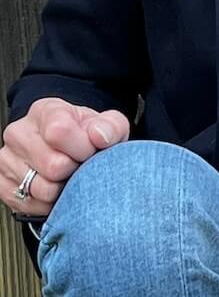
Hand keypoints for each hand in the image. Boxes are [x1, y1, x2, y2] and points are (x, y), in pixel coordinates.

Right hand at [1, 98, 129, 216]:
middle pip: (52, 165)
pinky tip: (56, 188)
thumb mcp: (108, 125)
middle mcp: (19, 133)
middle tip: (80, 164)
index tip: (90, 150)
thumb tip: (100, 136)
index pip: (59, 131)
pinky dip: (49, 203)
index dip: (81, 147)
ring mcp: (7, 160)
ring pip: (42, 189)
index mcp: (45, 111)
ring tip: (69, 175)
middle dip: (74, 169)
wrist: (71, 151)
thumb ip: (111, 126)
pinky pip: (30, 205)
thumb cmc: (87, 136)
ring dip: (63, 188)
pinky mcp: (2, 186)